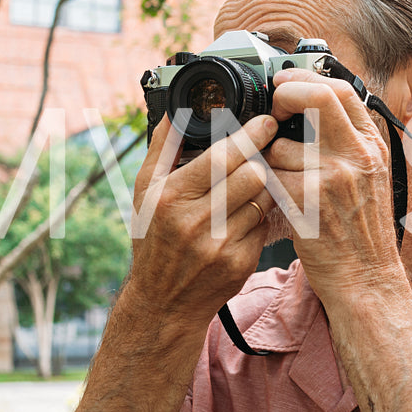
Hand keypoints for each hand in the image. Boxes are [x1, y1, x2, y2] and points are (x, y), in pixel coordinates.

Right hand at [124, 113, 277, 329]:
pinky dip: (260, 215)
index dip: (250, 136)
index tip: (267, 121)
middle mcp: (195, 221)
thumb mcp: (144, 192)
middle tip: (266, 149)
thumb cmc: (153, 239)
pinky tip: (246, 215)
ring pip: (263, 198)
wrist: (163, 302)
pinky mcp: (240, 263)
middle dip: (262, 158)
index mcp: (170, 197)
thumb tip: (177, 109)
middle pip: (251, 175)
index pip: (222, 158)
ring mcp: (220, 245)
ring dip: (264, 185)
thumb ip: (163, 147)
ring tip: (254, 182)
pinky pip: (265, 224)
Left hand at [262, 67, 405, 300]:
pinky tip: (281, 204)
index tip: (283, 83)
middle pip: (316, 97)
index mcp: (372, 146)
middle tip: (271, 109)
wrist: (366, 280)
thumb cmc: (361, 233)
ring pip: (280, 146)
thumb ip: (348, 142)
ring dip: (269, 160)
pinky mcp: (309, 201)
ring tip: (284, 183)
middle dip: (284, 97)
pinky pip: (270, 178)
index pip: (341, 90)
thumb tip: (313, 106)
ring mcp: (335, 177)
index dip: (305, 80)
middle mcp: (358, 156)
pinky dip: (266, 189)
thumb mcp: (370, 177)